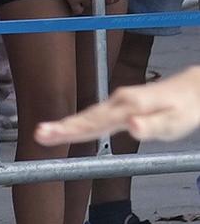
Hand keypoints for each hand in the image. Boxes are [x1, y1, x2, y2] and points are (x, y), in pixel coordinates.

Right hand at [37, 66, 199, 145]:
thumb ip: (152, 126)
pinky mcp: (120, 104)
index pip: (95, 122)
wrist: (194, 89)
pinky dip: (79, 121)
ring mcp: (119, 101)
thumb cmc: (186, 108)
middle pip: (87, 117)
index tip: (47, 134)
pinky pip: (95, 114)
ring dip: (67, 124)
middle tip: (39, 134)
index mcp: (130, 106)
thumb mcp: (175, 122)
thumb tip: (130, 126)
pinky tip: (68, 128)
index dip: (70, 129)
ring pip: (89, 115)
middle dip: (62, 127)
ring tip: (45, 133)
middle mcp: (120, 101)